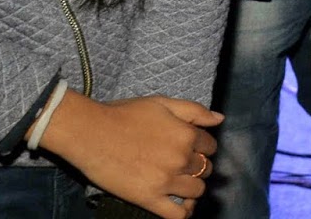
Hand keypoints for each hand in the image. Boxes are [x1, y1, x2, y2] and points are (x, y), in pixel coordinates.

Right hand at [39, 92, 220, 218]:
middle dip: (197, 166)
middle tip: (182, 163)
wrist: (91, 133)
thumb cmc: (125, 114)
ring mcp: (166, 180)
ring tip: (180, 182)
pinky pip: (177, 215)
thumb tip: (220, 118)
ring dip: (192, 187)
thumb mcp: (163, 103)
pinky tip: (181, 205)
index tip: (191, 147)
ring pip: (196, 191)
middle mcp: (180, 158)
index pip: (210, 146)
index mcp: (186, 134)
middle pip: (205, 168)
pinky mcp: (149, 199)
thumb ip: (194, 111)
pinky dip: (184, 212)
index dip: (202, 146)